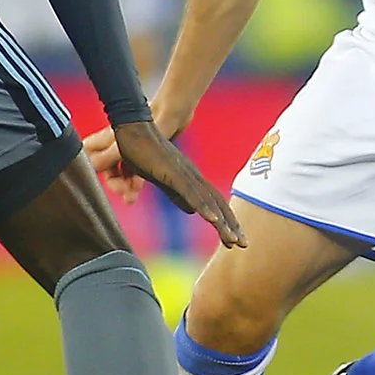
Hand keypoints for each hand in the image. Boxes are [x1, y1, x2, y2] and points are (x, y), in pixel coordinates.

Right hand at [83, 102, 193, 205]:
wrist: (174, 114)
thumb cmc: (149, 124)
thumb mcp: (125, 145)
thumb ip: (106, 158)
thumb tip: (90, 169)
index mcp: (105, 139)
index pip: (89, 156)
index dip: (92, 170)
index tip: (101, 181)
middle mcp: (115, 144)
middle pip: (107, 169)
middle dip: (115, 183)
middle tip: (125, 193)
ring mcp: (130, 149)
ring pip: (122, 172)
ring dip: (126, 185)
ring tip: (132, 196)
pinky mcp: (144, 154)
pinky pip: (135, 171)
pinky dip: (135, 181)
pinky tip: (138, 189)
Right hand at [91, 117, 245, 249]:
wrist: (132, 129)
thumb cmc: (143, 153)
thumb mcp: (162, 180)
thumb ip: (177, 195)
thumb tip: (192, 210)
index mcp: (190, 180)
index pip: (213, 204)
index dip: (225, 222)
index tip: (233, 240)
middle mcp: (192, 177)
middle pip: (218, 204)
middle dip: (232, 225)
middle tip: (243, 245)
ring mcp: (184, 174)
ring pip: (208, 202)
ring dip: (222, 222)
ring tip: (233, 240)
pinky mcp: (173, 173)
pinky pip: (190, 193)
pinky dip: (204, 207)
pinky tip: (213, 221)